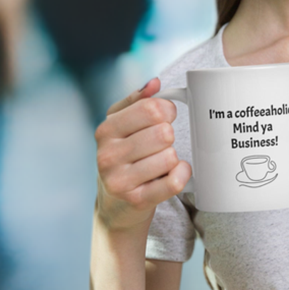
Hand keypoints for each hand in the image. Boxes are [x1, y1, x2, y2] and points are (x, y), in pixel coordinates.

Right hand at [93, 76, 191, 232]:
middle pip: (163, 133)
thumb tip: (154, 82)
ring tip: (159, 162)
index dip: (167, 110)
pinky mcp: (137, 200)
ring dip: (172, 157)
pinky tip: (174, 173)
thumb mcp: (122, 126)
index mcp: (106, 130)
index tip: (166, 117)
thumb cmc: (123, 159)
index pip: (151, 108)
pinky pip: (174, 181)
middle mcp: (109, 155)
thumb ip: (137, 101)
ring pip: (170, 156)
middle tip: (160, 144)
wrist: (114, 206)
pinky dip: (182, 174)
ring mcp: (121, 180)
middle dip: (169, 137)